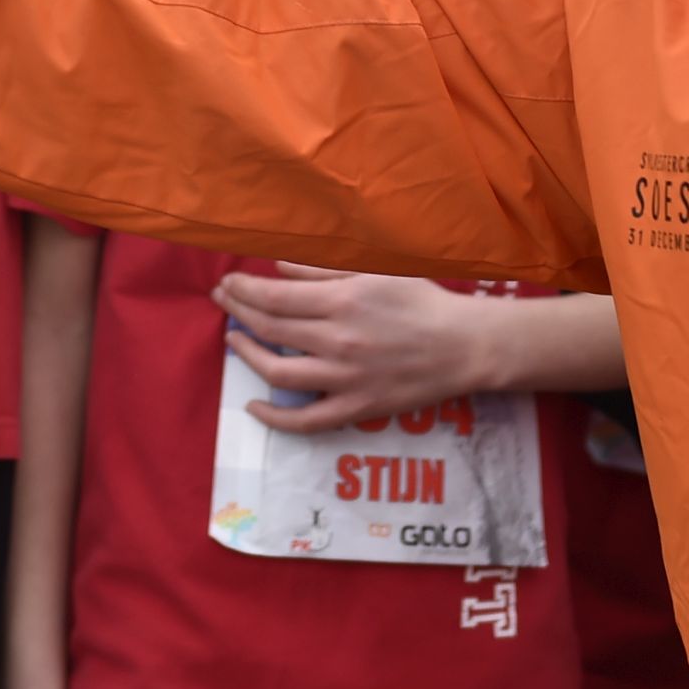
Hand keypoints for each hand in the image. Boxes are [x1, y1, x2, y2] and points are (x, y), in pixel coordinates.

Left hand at [213, 264, 493, 431]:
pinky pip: (306, 421)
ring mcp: (346, 379)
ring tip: (233, 341)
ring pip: (279, 374)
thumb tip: (277, 268)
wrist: (465, 346)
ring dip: (247, 356)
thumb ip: (322, 271)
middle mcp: (339, 340)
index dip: (243, 291)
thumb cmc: (422, 302)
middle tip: (223, 303)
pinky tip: (253, 405)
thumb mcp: (375, 272)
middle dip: (238, 313)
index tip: (227, 285)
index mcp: (343, 301)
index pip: (274, 297)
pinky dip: (274, 418)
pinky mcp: (357, 408)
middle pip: (270, 329)